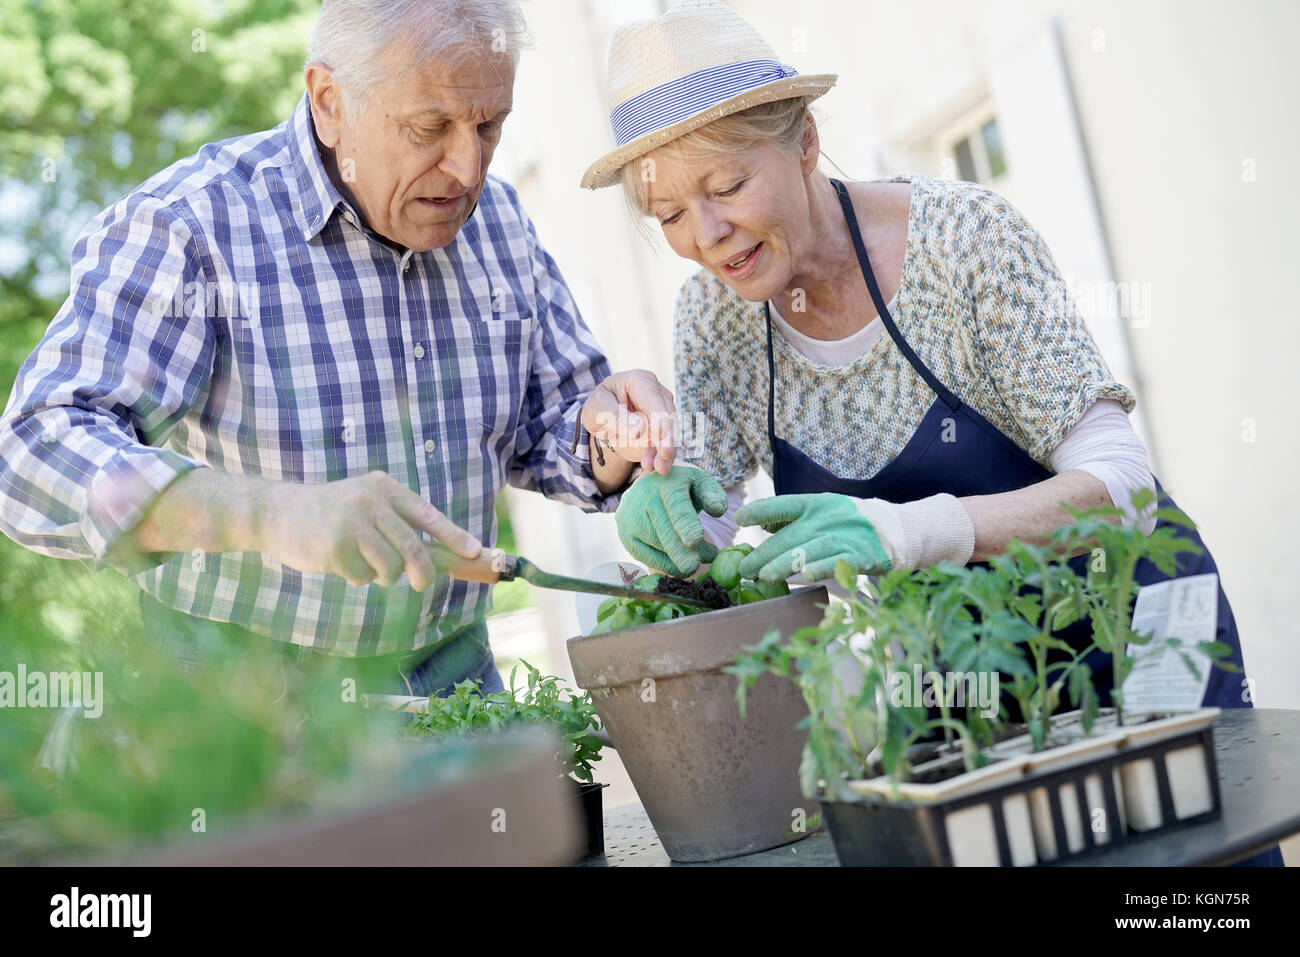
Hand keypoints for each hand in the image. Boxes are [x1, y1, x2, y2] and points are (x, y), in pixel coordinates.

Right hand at [252, 471, 481, 589]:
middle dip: (422, 571)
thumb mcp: (365, 504)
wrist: (277, 512)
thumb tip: (440, 556)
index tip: (472, 552)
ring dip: (382, 575)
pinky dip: (356, 578)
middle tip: (423, 584)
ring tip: (364, 564)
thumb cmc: (330, 514)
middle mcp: (370, 501)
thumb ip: (397, 523)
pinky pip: (362, 576)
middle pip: (412, 547)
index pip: (427, 514)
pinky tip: (339, 562)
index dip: (452, 535)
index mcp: (383, 488)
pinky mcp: (335, 547)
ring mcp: (352, 523)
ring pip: (389, 566)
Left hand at [581, 369, 676, 474]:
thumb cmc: (600, 405)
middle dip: (667, 438)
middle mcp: (658, 394)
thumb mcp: (598, 408)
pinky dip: (661, 458)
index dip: (658, 416)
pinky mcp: (665, 433)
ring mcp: (664, 414)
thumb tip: (640, 429)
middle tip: (664, 455)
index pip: (653, 399)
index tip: (660, 433)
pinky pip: (667, 446)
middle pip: (668, 417)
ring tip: (658, 467)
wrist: (604, 418)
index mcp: (641, 381)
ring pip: (671, 434)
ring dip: (666, 452)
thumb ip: (617, 417)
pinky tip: (654, 467)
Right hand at [615, 465, 727, 575]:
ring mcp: (631, 517)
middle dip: (680, 551)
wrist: (650, 486)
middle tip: (696, 566)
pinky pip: (645, 555)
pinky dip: (663, 565)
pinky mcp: (626, 535)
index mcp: (667, 483)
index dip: (685, 524)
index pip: (676, 505)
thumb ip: (713, 495)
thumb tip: (718, 510)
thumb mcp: (700, 483)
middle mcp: (644, 498)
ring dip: (676, 559)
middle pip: (663, 529)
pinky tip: (679, 568)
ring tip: (696, 563)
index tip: (695, 540)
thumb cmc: (682, 488)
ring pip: (655, 545)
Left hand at [735, 493, 890, 581]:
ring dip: (784, 564)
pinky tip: (803, 576)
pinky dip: (820, 568)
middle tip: (744, 568)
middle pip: (791, 535)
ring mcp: (845, 537)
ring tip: (764, 576)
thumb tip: (762, 526)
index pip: (784, 504)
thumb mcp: (824, 512)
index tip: (739, 518)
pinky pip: (837, 563)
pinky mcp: (860, 556)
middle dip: (765, 553)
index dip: (761, 511)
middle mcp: (829, 518)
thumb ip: (794, 518)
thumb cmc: (850, 523)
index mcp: (817, 503)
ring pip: (809, 550)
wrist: (897, 530)